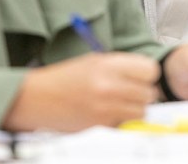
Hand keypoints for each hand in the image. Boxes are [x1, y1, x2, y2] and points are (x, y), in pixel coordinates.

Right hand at [3, 52, 159, 131]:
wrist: (37, 98)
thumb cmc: (64, 78)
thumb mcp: (94, 61)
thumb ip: (121, 66)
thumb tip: (146, 74)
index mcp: (108, 65)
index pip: (150, 70)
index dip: (148, 74)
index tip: (142, 77)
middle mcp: (109, 86)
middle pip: (149, 93)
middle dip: (143, 93)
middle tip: (132, 92)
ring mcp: (106, 108)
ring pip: (141, 111)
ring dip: (135, 108)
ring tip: (121, 103)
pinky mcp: (100, 126)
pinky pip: (125, 123)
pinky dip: (121, 120)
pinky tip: (108, 112)